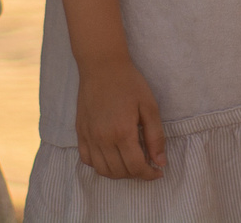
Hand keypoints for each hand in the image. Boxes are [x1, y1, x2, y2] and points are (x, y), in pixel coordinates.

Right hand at [75, 50, 167, 180]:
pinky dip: (100, 165)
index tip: (158, 172)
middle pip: (119, 172)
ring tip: (130, 163)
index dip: (149, 174)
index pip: (136, 167)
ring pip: (102, 170)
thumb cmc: (129, 83)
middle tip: (146, 165)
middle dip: (136, 174)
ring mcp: (89, 137)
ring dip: (119, 173)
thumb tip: (160, 162)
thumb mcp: (149, 106)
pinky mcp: (80, 133)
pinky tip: (111, 157)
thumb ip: (155, 136)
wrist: (102, 66)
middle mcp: (103, 139)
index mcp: (122, 132)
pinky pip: (87, 160)